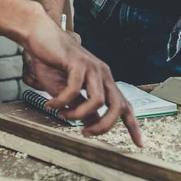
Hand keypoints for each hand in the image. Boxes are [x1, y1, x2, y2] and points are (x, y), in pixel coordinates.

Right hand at [23, 18, 141, 145]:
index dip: (133, 126)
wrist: (40, 36)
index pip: (124, 106)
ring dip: (78, 115)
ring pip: (97, 101)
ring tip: (62, 115)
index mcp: (103, 81)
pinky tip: (50, 104)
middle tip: (86, 134)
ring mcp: (92, 67)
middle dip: (104, 126)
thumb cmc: (52, 63)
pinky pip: (74, 91)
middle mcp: (103, 74)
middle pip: (117, 107)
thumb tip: (92, 124)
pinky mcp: (78, 63)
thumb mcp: (68, 92)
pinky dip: (61, 102)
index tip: (139, 144)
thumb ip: (81, 107)